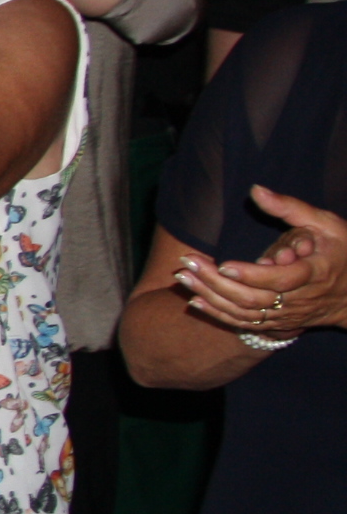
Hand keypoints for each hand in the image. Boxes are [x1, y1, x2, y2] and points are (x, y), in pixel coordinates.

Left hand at [173, 188, 346, 334]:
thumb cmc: (344, 252)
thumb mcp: (326, 224)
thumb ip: (290, 208)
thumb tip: (256, 190)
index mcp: (314, 272)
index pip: (281, 280)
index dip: (251, 275)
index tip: (224, 264)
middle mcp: (299, 299)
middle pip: (254, 298)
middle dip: (216, 283)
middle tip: (187, 263)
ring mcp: (288, 315)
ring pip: (245, 313)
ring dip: (210, 297)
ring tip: (183, 277)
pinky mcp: (279, 324)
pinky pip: (245, 323)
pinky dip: (218, 314)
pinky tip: (195, 301)